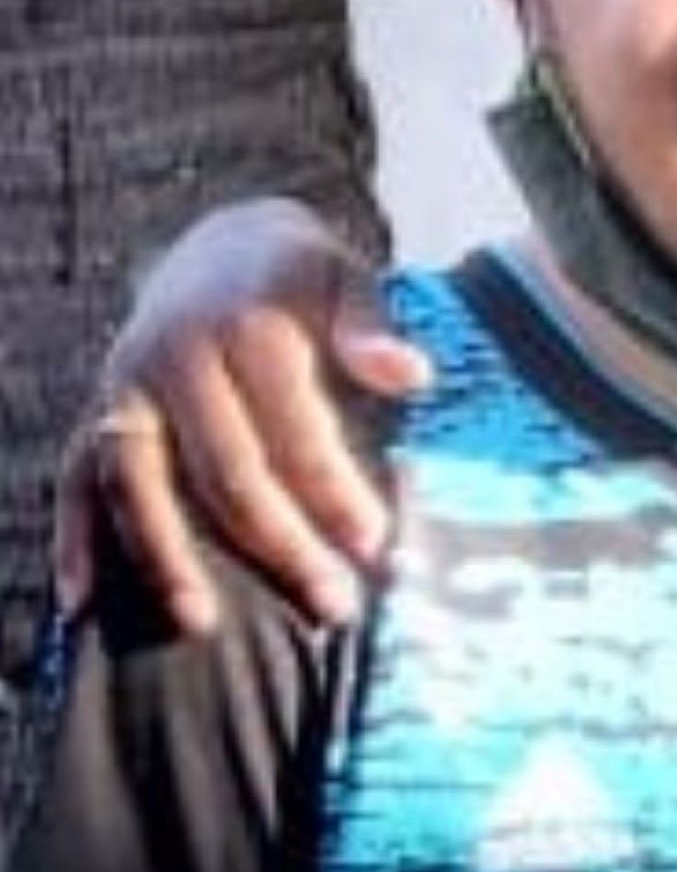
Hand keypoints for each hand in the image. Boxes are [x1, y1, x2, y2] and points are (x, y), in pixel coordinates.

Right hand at [89, 197, 417, 633]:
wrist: (226, 248)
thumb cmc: (303, 282)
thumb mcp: (346, 279)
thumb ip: (370, 326)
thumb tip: (409, 373)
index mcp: (242, 329)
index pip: (292, 427)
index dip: (333, 490)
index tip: (375, 546)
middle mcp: (172, 359)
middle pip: (224, 468)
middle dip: (280, 542)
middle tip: (335, 605)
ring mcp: (126, 389)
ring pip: (137, 481)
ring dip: (167, 555)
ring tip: (202, 623)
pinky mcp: (101, 413)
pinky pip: (76, 479)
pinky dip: (73, 538)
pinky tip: (83, 601)